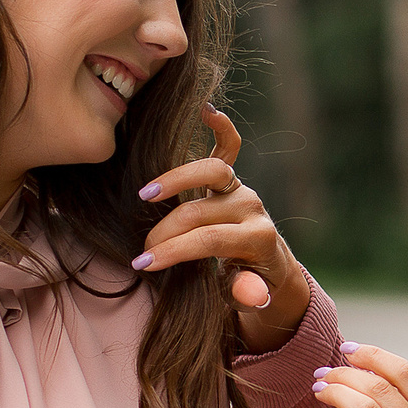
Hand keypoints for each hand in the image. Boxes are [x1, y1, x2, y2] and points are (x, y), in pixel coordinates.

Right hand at [134, 105, 311, 351]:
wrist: (268, 268)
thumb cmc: (249, 283)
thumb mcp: (249, 295)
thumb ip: (246, 292)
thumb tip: (252, 294)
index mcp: (258, 237)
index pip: (208, 240)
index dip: (173, 251)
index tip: (143, 264)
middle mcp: (252, 207)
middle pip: (199, 212)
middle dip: (164, 233)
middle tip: (140, 253)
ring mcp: (241, 189)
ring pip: (212, 171)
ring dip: (176, 180)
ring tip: (146, 196)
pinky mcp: (233, 179)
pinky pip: (229, 146)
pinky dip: (221, 127)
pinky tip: (205, 111)